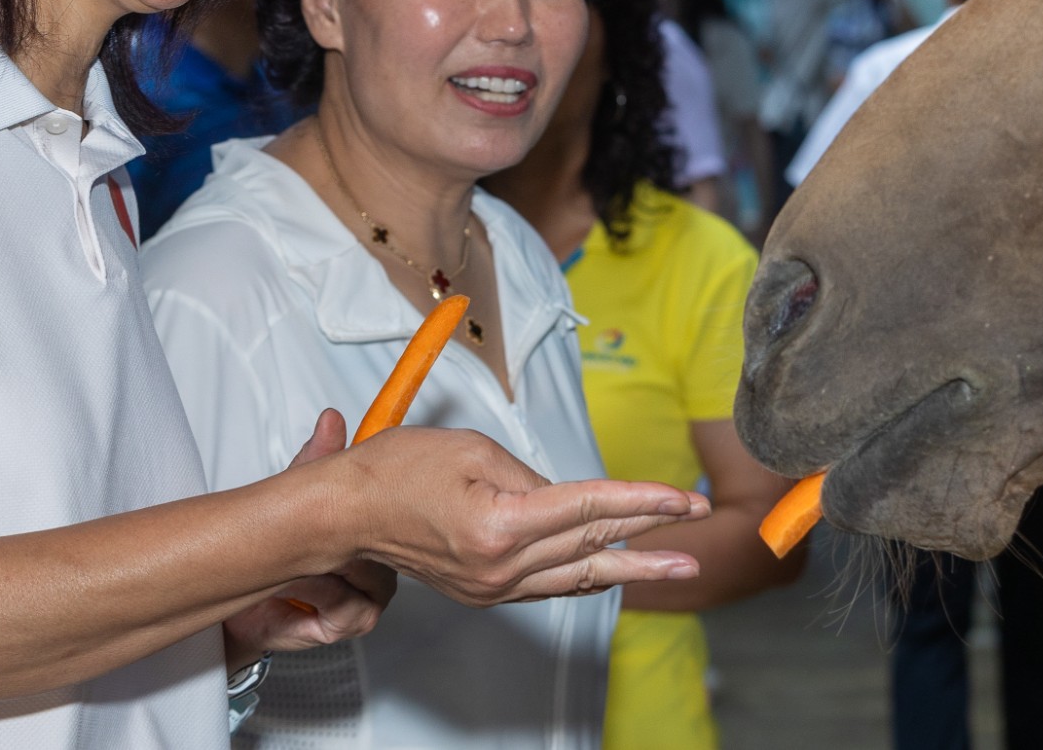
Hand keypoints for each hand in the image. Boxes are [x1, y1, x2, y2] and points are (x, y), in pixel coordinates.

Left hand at [221, 412, 399, 658]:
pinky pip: (348, 603)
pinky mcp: (348, 622)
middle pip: (385, 546)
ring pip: (370, 576)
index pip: (390, 510)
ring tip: (295, 562)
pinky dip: (315, 590)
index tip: (375, 475)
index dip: (380, 497)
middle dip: (342, 537)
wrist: (244, 610)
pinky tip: (293, 586)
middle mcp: (374, 567)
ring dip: (324, 567)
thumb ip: (316, 459)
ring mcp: (365, 596)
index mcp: (367, 533)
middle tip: (315, 529)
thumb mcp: (294, 498)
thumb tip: (331, 420)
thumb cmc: (271, 562)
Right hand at [323, 426, 708, 606]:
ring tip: (679, 566)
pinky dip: (585, 575)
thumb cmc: (398, 470)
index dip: (642, 501)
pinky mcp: (483, 592)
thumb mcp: (473, 450)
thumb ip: (531, 475)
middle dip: (651, 533)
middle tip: (697, 527)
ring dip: (631, 568)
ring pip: (578, 574)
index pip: (589, 509)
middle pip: (591, 544)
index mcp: (500, 525)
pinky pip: (549, 585)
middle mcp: (500, 566)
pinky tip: (613, 572)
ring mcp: (492, 586)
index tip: (682, 499)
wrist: (345, 515)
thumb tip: (569, 498)